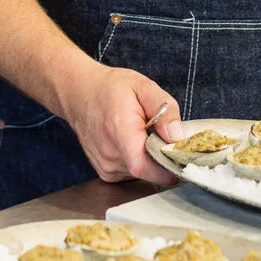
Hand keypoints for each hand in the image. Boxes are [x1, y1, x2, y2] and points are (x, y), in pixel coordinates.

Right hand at [60, 62, 182, 184]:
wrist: (80, 93)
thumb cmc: (111, 88)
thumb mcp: (143, 87)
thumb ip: (164, 109)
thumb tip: (177, 137)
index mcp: (118, 131)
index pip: (145, 166)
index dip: (168, 166)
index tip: (181, 155)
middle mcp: (109, 154)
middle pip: (149, 170)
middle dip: (163, 156)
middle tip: (163, 135)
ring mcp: (105, 167)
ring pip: (143, 173)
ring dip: (150, 158)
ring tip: (143, 135)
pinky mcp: (106, 173)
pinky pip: (133, 173)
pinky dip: (140, 160)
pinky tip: (133, 142)